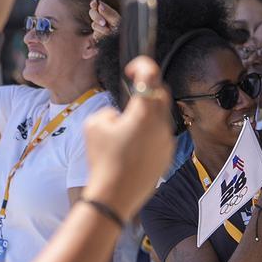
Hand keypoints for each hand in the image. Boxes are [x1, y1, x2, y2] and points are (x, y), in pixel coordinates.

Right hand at [82, 57, 173, 220]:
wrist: (115, 196)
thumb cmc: (103, 159)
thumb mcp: (94, 126)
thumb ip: (108, 111)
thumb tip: (119, 116)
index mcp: (145, 112)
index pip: (151, 75)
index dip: (142, 65)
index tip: (132, 69)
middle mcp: (162, 123)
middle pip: (162, 94)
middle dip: (149, 89)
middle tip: (132, 93)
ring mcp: (167, 140)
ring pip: (162, 116)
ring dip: (148, 114)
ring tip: (127, 125)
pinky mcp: (167, 155)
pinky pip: (161, 136)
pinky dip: (150, 132)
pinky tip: (132, 145)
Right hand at [89, 0, 119, 40]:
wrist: (124, 40)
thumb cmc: (122, 28)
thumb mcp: (117, 19)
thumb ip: (108, 13)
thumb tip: (100, 5)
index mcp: (105, 11)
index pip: (96, 4)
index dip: (94, 4)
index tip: (94, 3)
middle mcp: (100, 17)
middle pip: (92, 12)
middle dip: (96, 17)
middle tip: (103, 23)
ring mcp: (98, 26)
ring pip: (94, 24)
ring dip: (101, 28)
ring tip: (109, 31)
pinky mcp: (97, 35)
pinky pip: (95, 34)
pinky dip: (101, 34)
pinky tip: (107, 35)